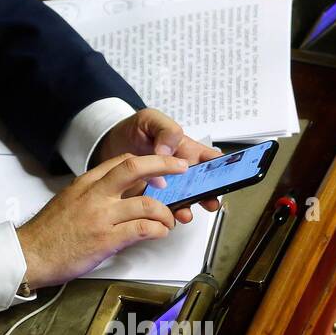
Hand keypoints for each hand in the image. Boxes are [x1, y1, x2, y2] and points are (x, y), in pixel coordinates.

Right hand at [16, 153, 186, 287]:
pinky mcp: (106, 240)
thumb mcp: (68, 203)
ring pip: (146, 203)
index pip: (121, 162)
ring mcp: (101, 217)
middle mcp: (94, 196)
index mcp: (85, 184)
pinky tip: (159, 233)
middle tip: (181, 167)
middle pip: (135, 168)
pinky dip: (158, 230)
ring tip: (169, 220)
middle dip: (164, 165)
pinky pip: (142, 229)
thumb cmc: (47, 234)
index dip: (146, 162)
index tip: (160, 168)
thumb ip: (93, 196)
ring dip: (166, 212)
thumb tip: (119, 196)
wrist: (29, 255)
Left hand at [97, 107, 220, 223]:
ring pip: (184, 199)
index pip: (211, 159)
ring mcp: (168, 184)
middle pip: (202, 184)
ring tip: (184, 214)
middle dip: (209, 195)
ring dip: (187, 207)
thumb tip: (167, 150)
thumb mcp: (150, 119)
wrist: (110, 143)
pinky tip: (164, 215)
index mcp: (187, 149)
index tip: (225, 176)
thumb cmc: (134, 129)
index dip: (223, 168)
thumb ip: (165, 130)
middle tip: (210, 202)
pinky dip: (166, 213)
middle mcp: (181, 169)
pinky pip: (163, 207)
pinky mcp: (153, 196)